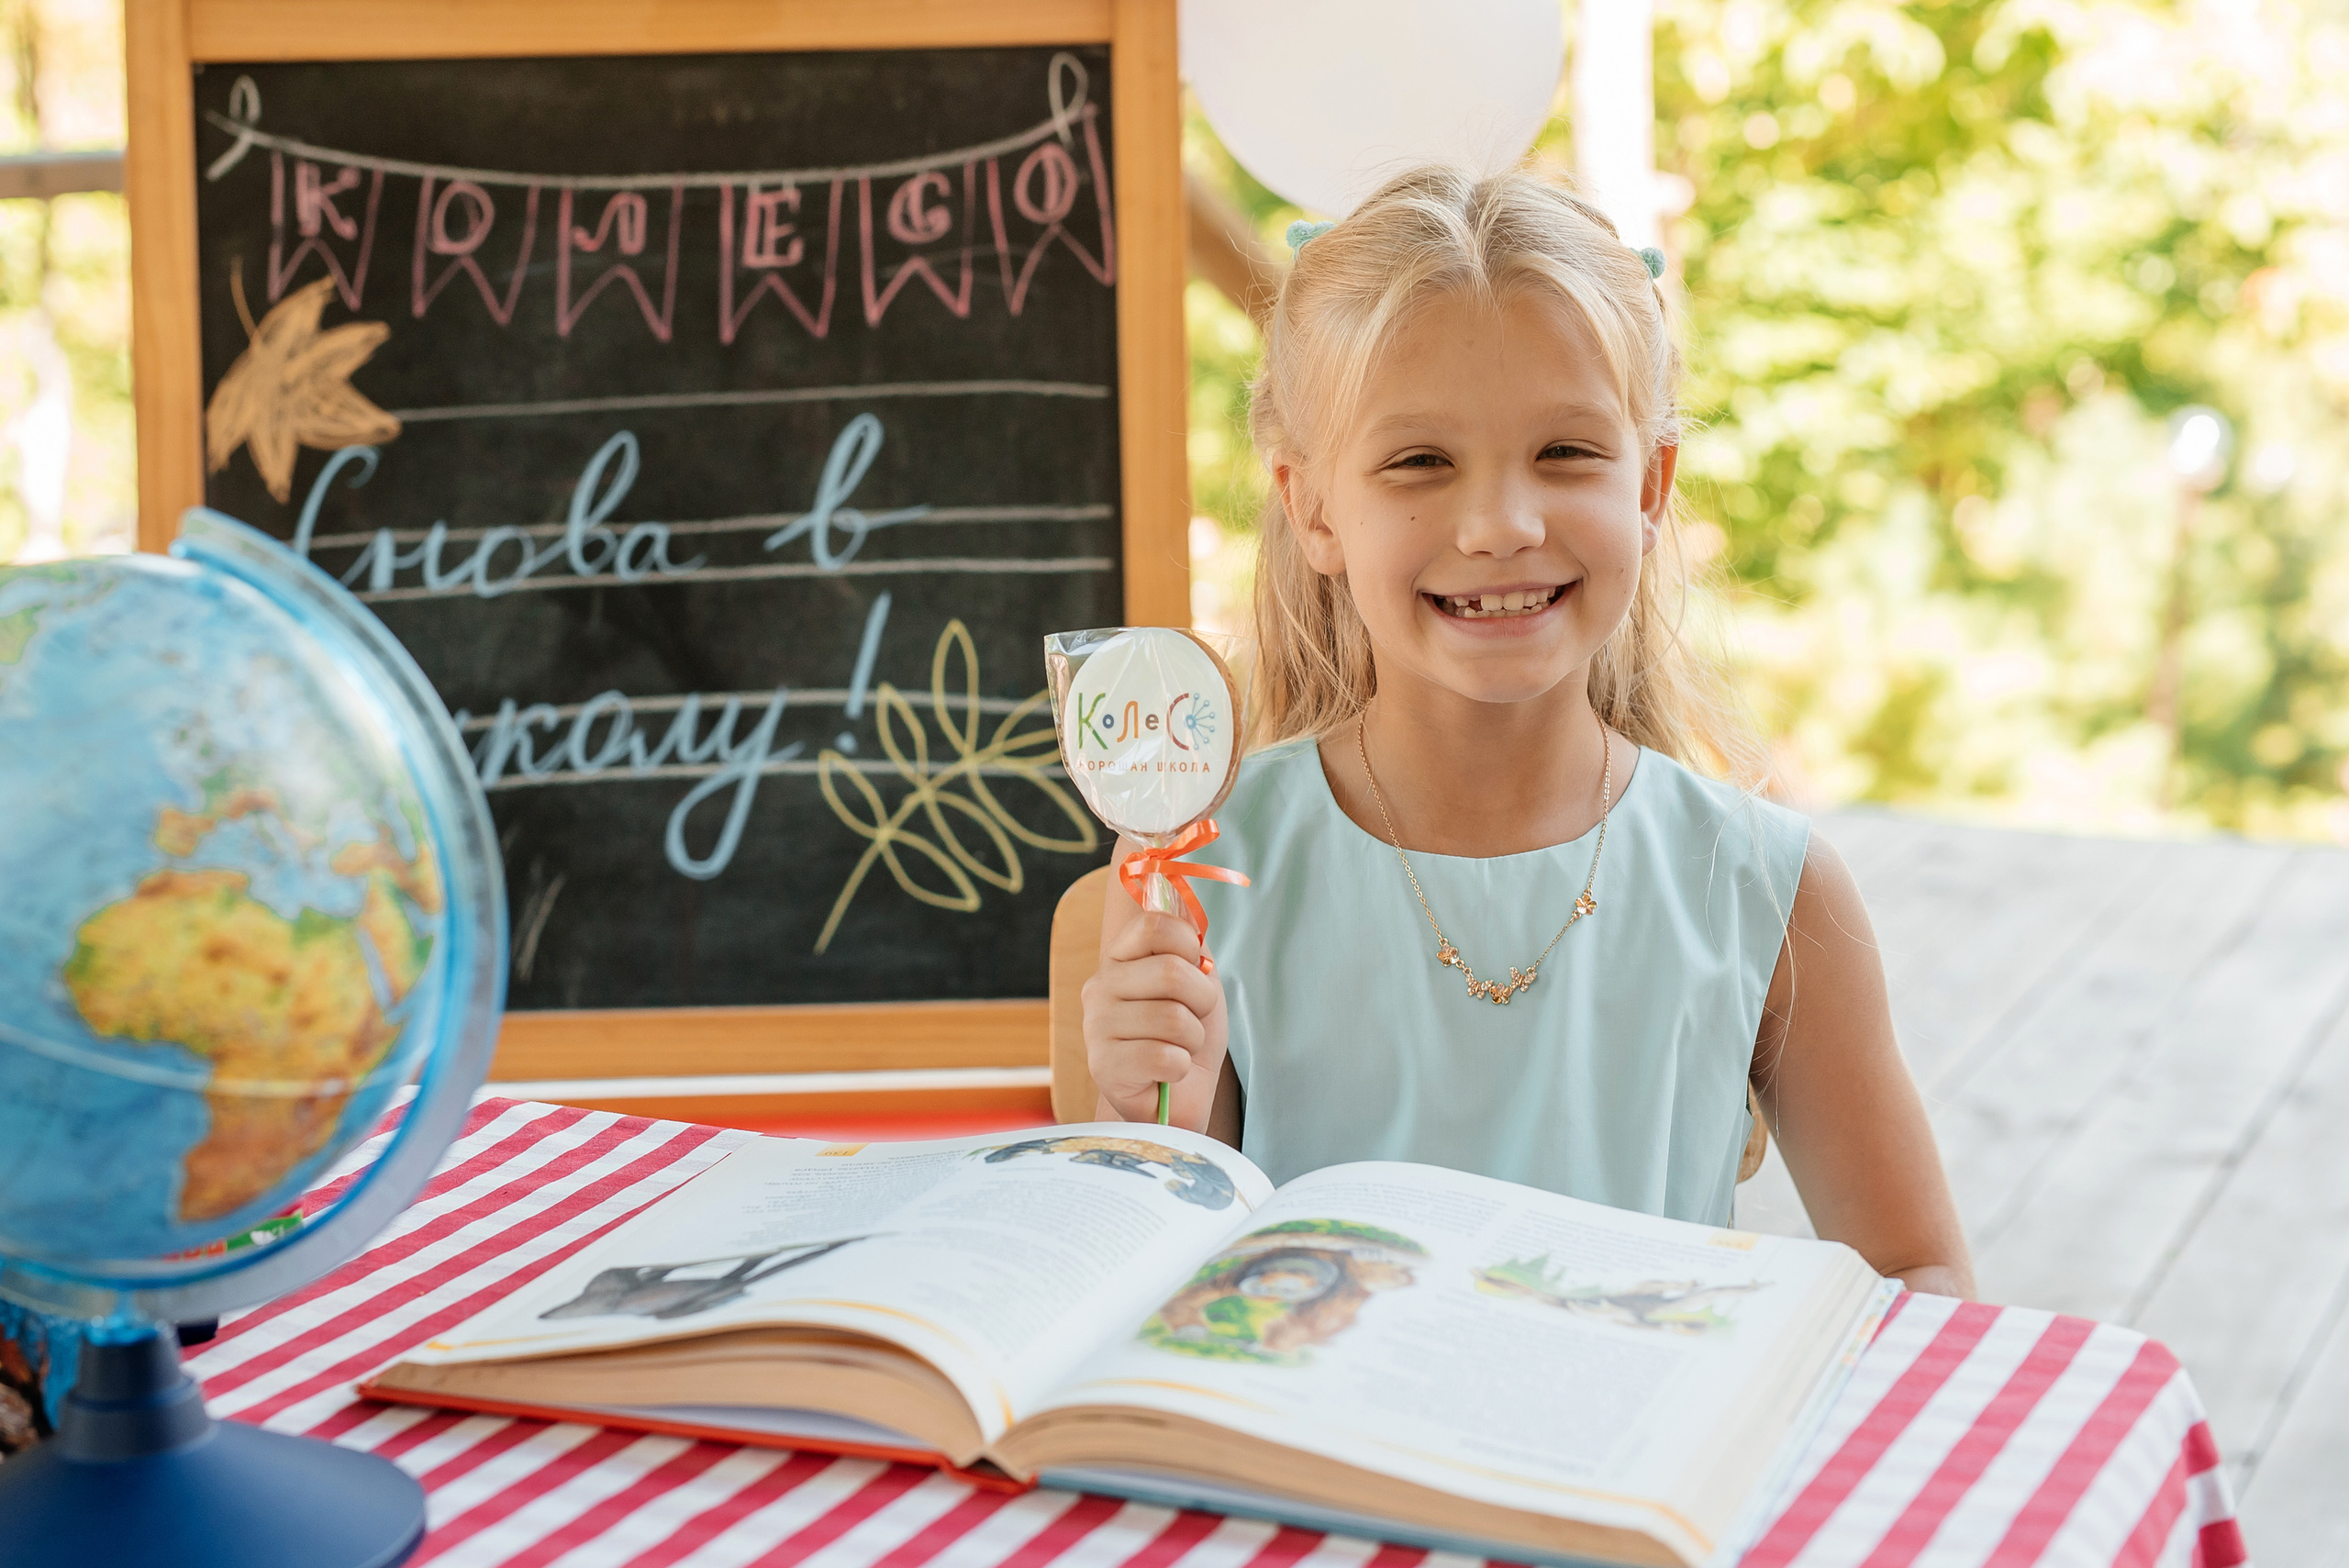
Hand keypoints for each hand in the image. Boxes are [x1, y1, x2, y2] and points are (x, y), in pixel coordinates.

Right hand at [1083, 906, 1228, 1128]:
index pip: (1156, 924)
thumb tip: (1179, 886)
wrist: (1181, 1097)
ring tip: (1179, 1049)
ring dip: (1193, 1040)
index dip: (1191, 951)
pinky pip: (1166, 1056)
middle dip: (1201, 1003)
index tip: (1193, 976)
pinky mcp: (1103, 1068)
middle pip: (1170, 972)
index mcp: (1119, 959)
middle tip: (1192, 1023)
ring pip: (1173, 1018)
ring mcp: (1095, 1028)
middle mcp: (1098, 987)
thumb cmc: (1189, 1037)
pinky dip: (1181, 1067)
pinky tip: (1167, 1073)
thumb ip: (1186, 939)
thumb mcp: (1197, 979)